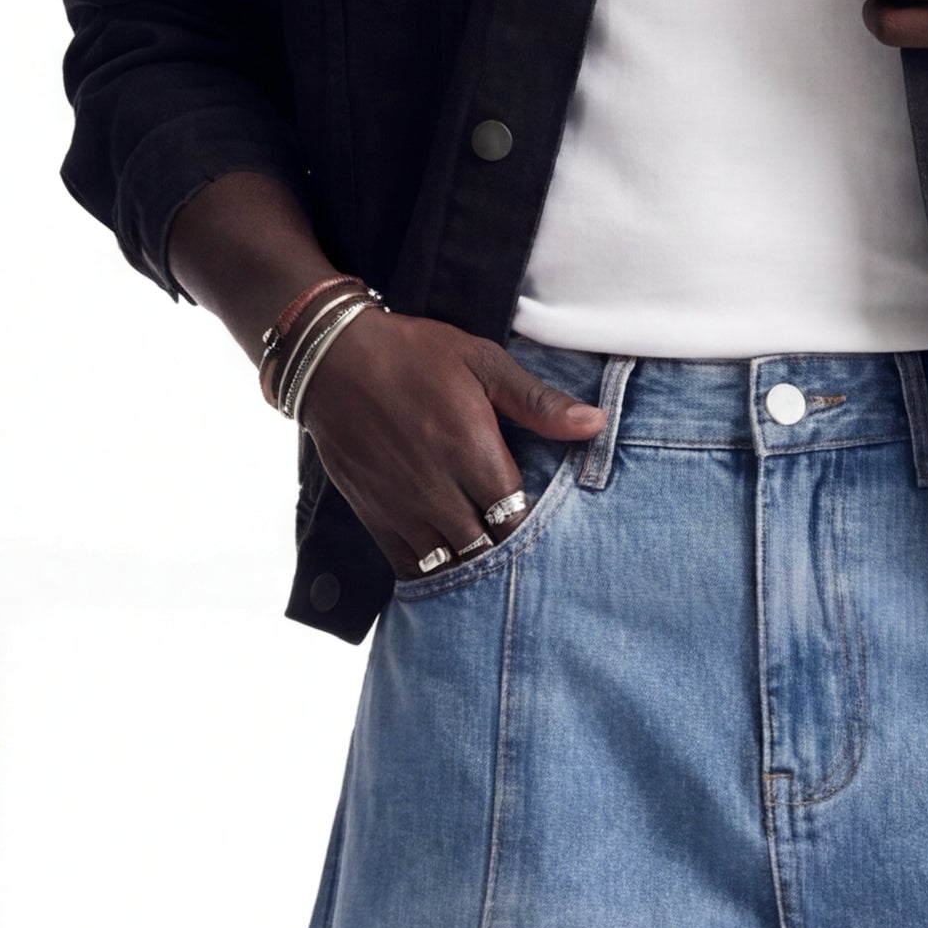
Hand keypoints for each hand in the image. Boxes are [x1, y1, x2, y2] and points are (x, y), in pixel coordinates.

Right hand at [297, 308, 601, 572]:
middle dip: (506, 551)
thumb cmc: (413, 355)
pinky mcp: (375, 516)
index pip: (518, 519)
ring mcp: (404, 509)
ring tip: (489, 556)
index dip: (534, 527)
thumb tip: (594, 424)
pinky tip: (449, 566)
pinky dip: (432, 572)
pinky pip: (409, 566)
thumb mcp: (482, 363)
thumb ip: (538, 402)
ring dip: (472, 564)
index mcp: (473, 455)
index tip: (542, 518)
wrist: (332, 360)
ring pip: (451, 565)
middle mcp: (439, 492)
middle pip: (488, 549)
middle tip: (523, 547)